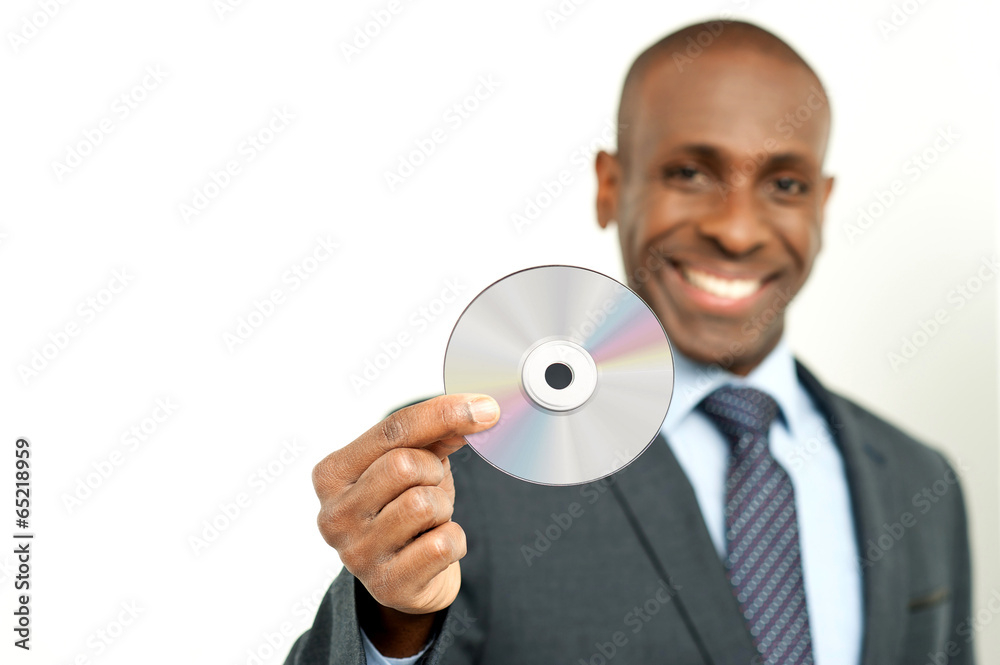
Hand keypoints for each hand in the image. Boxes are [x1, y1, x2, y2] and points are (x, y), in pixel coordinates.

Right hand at [312, 393, 498, 630]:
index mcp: (331, 474)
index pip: (392, 430)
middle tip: (429, 486)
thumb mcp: (414, 463)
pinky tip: (435, 547)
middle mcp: (333, 515)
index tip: (486, 408)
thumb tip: (479, 411)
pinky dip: (453, 540)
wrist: (409, 577)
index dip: (443, 413)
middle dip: (432, 471)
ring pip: (423, 504)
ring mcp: (356, 555)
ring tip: (429, 519)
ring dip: (442, 507)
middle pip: (404, 465)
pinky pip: (443, 545)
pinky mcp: (388, 586)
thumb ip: (435, 433)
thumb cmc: (406, 506)